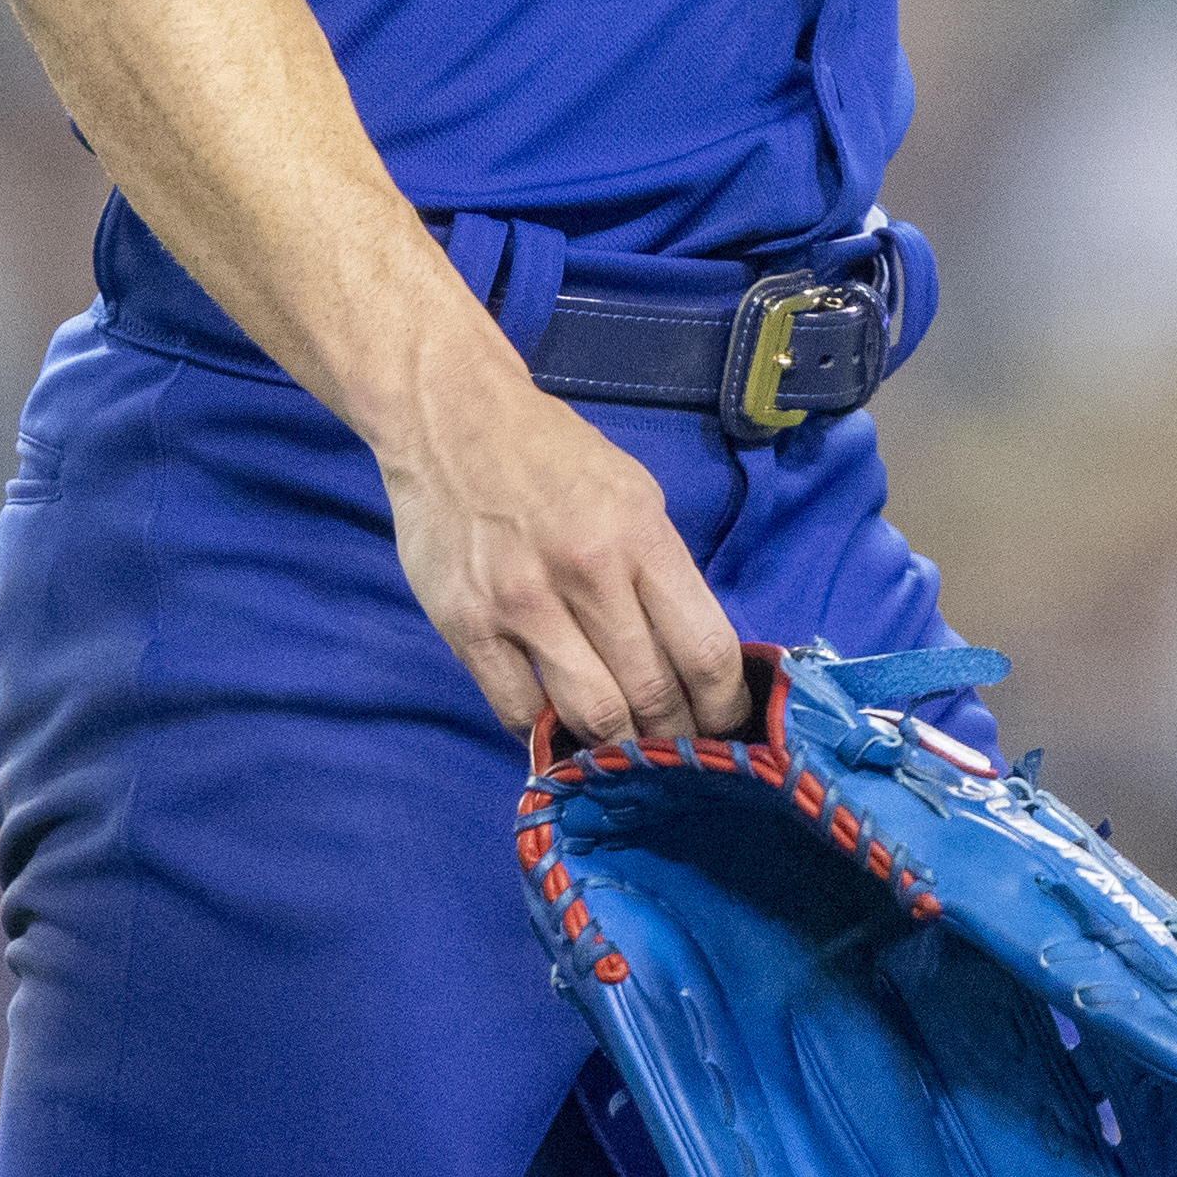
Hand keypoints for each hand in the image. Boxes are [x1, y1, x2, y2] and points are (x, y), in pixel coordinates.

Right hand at [378, 303, 749, 746]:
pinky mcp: (466, 625)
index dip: (724, 707)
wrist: (451, 419)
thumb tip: (692, 658)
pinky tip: (558, 730)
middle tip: (678, 757)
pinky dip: (544, 735)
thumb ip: (661, 571)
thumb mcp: (634, 492)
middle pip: (652, 693)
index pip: (705, 649)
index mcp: (639, 535)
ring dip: (617, 749)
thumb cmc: (553, 456)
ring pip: (591, 714)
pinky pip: (517, 711)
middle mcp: (587, 571)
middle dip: (674, 739)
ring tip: (626, 755)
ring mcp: (522, 603)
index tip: (725, 731)